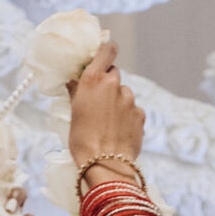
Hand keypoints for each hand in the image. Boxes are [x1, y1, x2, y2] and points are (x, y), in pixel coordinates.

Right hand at [67, 43, 144, 184]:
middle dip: (108, 83)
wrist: (105, 165)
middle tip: (99, 101)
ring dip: (118, 102)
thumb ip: (77, 92)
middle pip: (114, 73)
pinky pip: (133, 110)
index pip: (107, 50)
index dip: (107, 51)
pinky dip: (127, 117)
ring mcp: (129, 99)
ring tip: (108, 123)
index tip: (105, 55)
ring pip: (124, 94)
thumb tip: (75, 81)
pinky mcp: (140, 114)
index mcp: (94, 80)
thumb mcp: (74, 113)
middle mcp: (113, 84)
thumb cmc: (82, 140)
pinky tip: (118, 131)